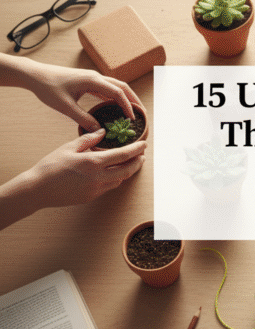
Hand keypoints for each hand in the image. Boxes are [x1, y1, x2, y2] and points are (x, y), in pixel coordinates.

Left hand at [22, 62, 141, 130]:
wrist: (35, 75)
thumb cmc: (48, 88)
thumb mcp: (65, 107)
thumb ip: (83, 119)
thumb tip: (98, 131)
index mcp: (92, 80)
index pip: (117, 92)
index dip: (128, 106)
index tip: (132, 118)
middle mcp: (95, 77)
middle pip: (122, 87)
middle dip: (134, 100)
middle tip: (142, 114)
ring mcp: (92, 78)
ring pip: (116, 86)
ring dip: (126, 97)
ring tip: (133, 111)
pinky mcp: (88, 81)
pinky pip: (107, 88)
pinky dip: (115, 97)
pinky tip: (116, 107)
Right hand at [28, 130, 146, 207]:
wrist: (37, 190)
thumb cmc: (50, 166)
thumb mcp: (69, 147)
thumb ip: (88, 139)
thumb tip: (102, 131)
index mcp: (93, 162)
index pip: (123, 155)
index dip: (136, 149)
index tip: (144, 144)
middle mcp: (98, 177)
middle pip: (127, 170)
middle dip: (138, 162)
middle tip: (142, 155)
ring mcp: (96, 189)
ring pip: (120, 180)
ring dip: (127, 171)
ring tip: (129, 163)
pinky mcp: (91, 197)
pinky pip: (109, 187)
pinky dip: (115, 179)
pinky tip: (113, 173)